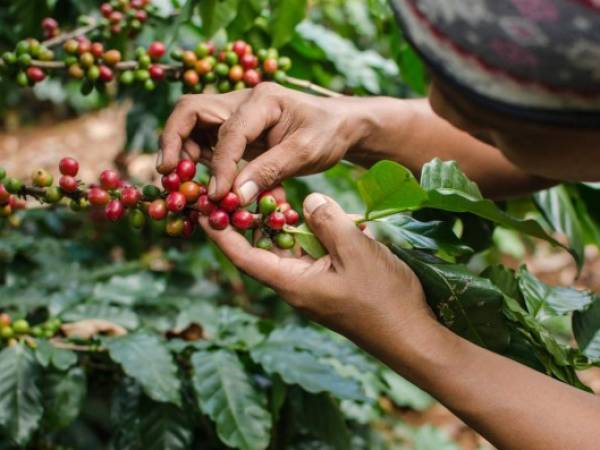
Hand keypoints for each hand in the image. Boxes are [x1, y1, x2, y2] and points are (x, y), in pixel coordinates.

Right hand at [158, 83, 369, 203]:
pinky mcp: (237, 130)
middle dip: (174, 142)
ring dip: (184, 152)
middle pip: (191, 111)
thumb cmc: (328, 134)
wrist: (340, 126)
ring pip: (193, 126)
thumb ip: (269, 172)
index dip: (220, 165)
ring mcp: (236, 114)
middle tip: (168, 174)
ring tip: (185, 182)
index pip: (228, 131)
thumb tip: (235, 197)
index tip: (218, 196)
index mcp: (262, 100)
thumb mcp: (305, 153)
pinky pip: (207, 142)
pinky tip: (208, 182)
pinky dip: (201, 161)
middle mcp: (242, 101)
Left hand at [200, 192, 432, 346]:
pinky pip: (308, 255)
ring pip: (286, 251)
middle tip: (239, 190)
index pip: (243, 256)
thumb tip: (307, 201)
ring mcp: (312, 286)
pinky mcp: (329, 284)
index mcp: (291, 283)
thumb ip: (327, 221)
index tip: (203, 209)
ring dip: (280, 226)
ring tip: (272, 196)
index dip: (221, 233)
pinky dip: (306, 234)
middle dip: (248, 221)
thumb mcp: (355, 251)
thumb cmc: (383, 297)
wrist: (411, 334)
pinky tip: (314, 217)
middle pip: (261, 250)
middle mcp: (295, 286)